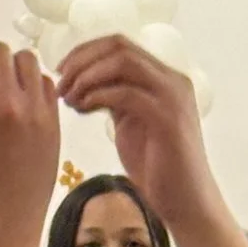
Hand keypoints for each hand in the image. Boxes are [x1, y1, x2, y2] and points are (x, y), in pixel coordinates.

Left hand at [55, 39, 216, 236]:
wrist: (186, 202)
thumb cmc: (157, 168)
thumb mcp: (131, 123)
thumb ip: (115, 98)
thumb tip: (83, 83)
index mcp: (164, 77)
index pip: (119, 44)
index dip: (85, 52)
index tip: (61, 70)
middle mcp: (172, 79)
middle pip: (119, 46)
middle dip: (82, 61)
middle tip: (61, 84)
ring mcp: (172, 97)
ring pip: (123, 63)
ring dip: (87, 76)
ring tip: (70, 99)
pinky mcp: (167, 118)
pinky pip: (126, 93)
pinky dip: (98, 96)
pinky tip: (83, 110)